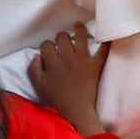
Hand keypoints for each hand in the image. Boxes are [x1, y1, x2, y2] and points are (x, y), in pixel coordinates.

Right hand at [29, 22, 108, 137]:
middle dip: (61, 38)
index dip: (47, 47)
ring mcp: (83, 59)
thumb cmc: (56, 100)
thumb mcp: (39, 86)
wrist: (76, 111)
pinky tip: (105, 36)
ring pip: (80, 36)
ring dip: (79, 29)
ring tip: (78, 26)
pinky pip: (102, 50)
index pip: (47, 45)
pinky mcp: (95, 65)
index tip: (49, 52)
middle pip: (62, 37)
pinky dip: (105, 43)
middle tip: (63, 43)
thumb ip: (34, 69)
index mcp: (52, 62)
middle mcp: (67, 57)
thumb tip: (37, 55)